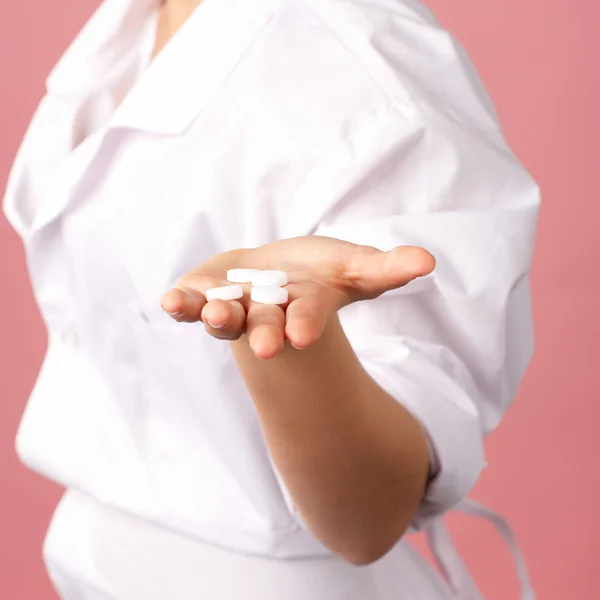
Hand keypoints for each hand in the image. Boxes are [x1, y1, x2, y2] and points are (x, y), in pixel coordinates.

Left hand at [160, 236, 434, 358]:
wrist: (270, 275)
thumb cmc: (317, 273)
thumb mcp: (354, 267)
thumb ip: (386, 268)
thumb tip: (428, 261)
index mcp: (301, 307)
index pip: (304, 317)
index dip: (304, 324)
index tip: (301, 336)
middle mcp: (265, 313)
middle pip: (263, 325)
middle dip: (263, 334)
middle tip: (264, 348)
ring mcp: (233, 305)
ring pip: (223, 316)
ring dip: (215, 316)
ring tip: (213, 315)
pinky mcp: (205, 292)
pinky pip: (191, 300)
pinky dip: (181, 303)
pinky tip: (170, 302)